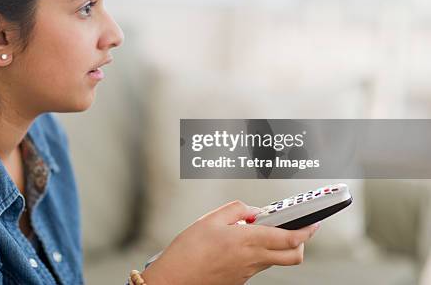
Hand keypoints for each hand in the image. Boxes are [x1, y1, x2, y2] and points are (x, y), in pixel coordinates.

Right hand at [141, 200, 318, 284]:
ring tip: (263, 231)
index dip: (306, 229)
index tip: (313, 221)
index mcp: (248, 241)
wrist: (174, 279)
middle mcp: (253, 259)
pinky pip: (257, 265)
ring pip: (275, 260)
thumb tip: (253, 211)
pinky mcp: (239, 279)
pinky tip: (242, 244)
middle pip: (292, 256)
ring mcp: (248, 272)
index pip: (290, 238)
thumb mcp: (211, 219)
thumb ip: (237, 210)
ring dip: (277, 247)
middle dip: (301, 243)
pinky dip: (258, 253)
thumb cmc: (188, 250)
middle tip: (298, 228)